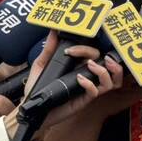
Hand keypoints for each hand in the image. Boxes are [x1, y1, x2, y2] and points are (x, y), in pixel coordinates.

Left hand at [5, 31, 123, 137]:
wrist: (31, 109)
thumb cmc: (37, 89)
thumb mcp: (41, 65)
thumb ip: (49, 49)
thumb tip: (53, 32)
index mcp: (78, 66)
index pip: (92, 53)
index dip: (84, 48)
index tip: (70, 50)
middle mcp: (86, 76)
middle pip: (107, 65)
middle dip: (102, 57)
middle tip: (89, 57)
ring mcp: (86, 89)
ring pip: (110, 81)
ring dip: (104, 71)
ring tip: (92, 66)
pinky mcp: (83, 100)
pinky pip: (95, 92)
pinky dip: (90, 84)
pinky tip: (79, 79)